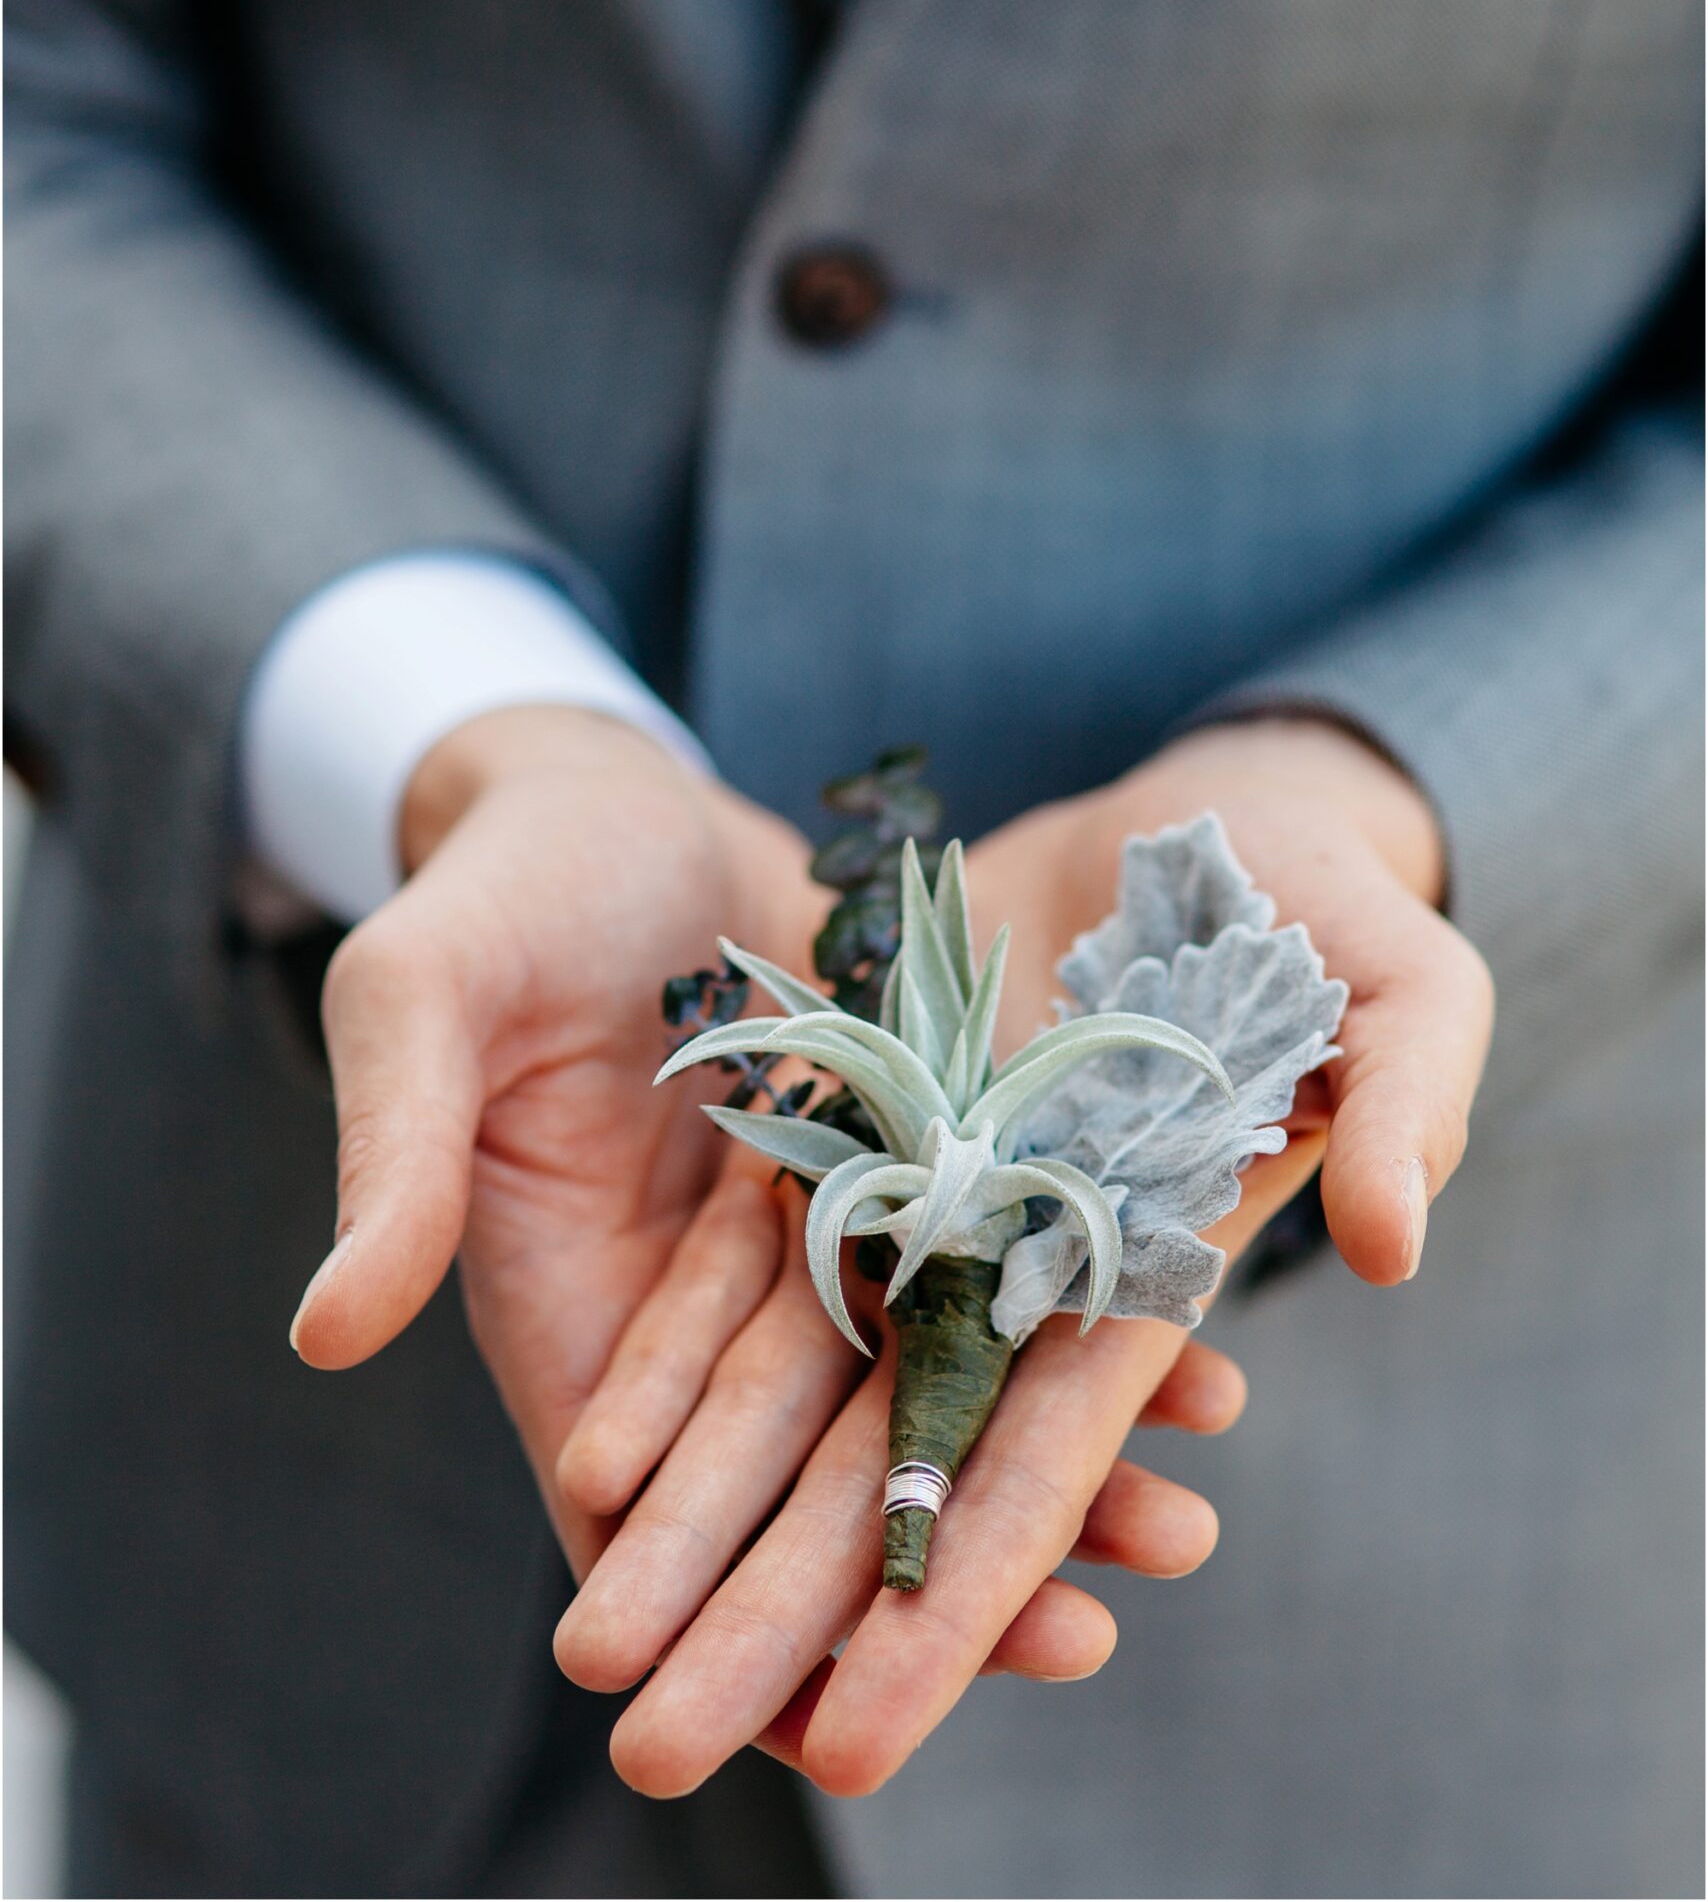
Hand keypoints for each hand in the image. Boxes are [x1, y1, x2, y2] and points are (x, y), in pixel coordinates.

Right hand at [285, 702, 1221, 1704]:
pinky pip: (995, 1262)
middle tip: (1081, 1641)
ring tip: (1178, 1529)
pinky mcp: (897, 1153)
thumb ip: (393, 1158)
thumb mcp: (420, 1000)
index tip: (838, 1724)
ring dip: (1037, 1465)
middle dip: (932, 1574)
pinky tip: (1194, 1356)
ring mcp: (810, 1232)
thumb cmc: (491, 890)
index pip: (641, 1517)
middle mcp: (702, 1302)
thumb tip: (323, 1335)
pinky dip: (1073, 1314)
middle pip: (816, 1477)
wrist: (607, 793)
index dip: (732, 1619)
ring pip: (927, 1388)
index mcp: (570, 1301)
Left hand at [554, 713, 1489, 1795]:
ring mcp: (927, 1193)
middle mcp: (1017, 1260)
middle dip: (778, 1610)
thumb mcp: (1401, 983)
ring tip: (592, 1649)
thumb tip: (1392, 1248)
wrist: (1201, 814)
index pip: (1041, 1462)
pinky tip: (604, 1464)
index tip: (853, 1738)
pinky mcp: (856, 1113)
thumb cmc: (1327, 895)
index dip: (956, 1601)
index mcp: (1143, 1264)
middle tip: (658, 1756)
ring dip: (699, 1513)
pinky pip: (751, 1250)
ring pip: (794, 1379)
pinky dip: (683, 1356)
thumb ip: (1404, 1105)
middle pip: (885, 1458)